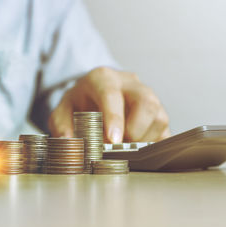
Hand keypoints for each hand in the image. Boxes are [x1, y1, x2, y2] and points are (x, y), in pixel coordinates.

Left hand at [49, 67, 169, 142]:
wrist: (94, 93)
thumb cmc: (79, 102)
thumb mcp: (62, 110)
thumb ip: (60, 124)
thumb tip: (69, 141)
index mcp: (102, 78)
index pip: (111, 94)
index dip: (114, 117)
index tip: (113, 139)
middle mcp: (129, 83)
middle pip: (145, 101)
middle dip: (136, 129)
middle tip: (121, 146)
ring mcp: (146, 95)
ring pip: (159, 115)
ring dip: (145, 138)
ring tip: (128, 147)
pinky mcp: (156, 110)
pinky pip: (165, 127)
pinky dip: (155, 142)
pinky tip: (139, 148)